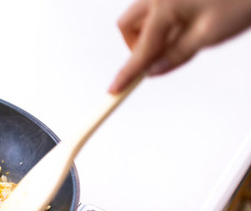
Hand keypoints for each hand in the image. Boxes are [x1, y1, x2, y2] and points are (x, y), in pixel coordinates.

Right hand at [109, 0, 250, 92]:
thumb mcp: (210, 35)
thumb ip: (176, 54)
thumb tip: (154, 70)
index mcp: (164, 5)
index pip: (139, 50)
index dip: (126, 73)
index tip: (113, 91)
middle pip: (128, 26)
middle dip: (136, 44)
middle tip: (158, 57)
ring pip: (140, 14)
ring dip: (150, 31)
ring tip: (183, 35)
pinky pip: (155, 5)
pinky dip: (164, 19)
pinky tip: (190, 19)